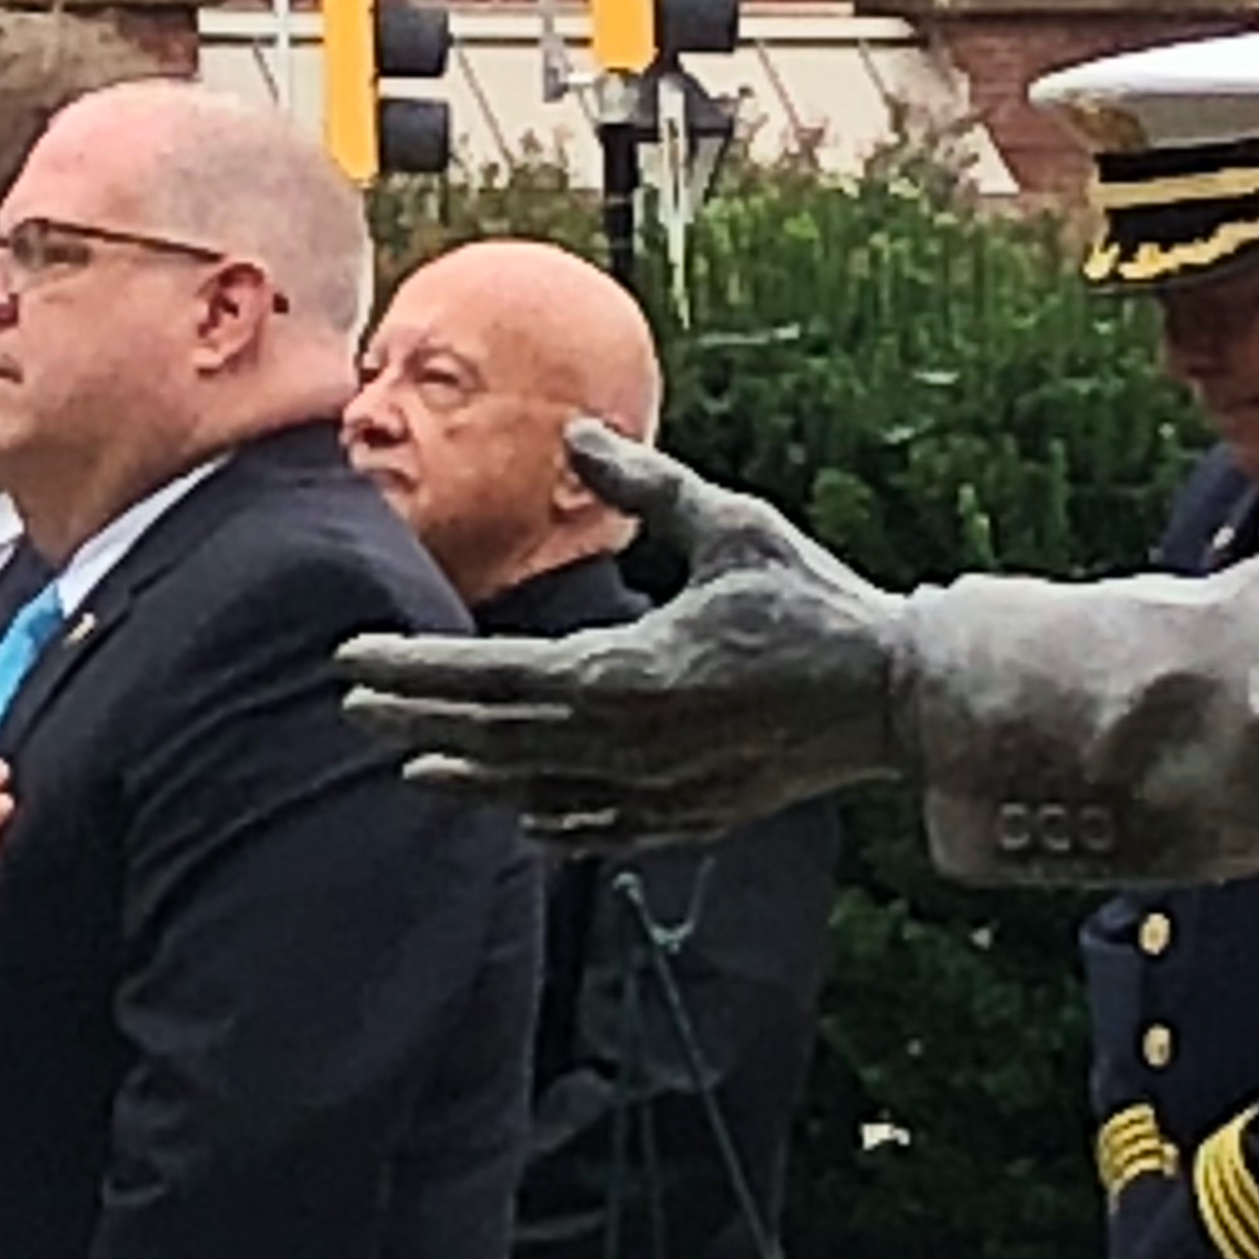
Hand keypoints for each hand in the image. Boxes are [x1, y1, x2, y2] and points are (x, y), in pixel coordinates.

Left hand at [338, 422, 911, 844]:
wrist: (908, 695)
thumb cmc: (818, 602)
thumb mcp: (732, 526)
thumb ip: (645, 485)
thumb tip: (576, 433)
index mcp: (627, 671)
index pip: (488, 673)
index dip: (414, 665)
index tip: (352, 656)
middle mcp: (629, 742)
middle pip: (494, 734)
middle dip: (418, 717)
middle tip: (351, 705)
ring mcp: (660, 788)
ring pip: (537, 788)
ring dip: (470, 775)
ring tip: (411, 764)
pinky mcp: (697, 814)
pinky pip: (602, 825)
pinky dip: (550, 819)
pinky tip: (518, 816)